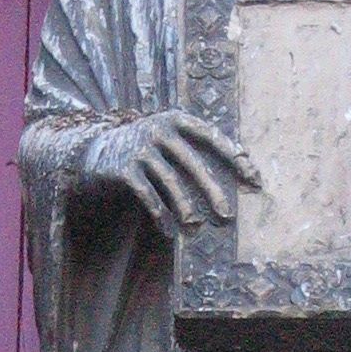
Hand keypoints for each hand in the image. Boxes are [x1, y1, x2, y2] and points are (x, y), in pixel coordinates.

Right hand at [81, 112, 261, 240]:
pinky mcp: (124, 168)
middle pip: (193, 163)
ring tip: (196, 227)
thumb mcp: (170, 137)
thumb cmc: (148, 148)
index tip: (253, 178)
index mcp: (177, 119)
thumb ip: (197, 147)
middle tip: (227, 216)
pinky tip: (168, 232)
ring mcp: (140, 148)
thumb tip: (245, 166)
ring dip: (185, 208)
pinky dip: (160, 215)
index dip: (234, 157)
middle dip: (212, 191)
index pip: (211, 136)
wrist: (97, 149)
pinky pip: (148, 195)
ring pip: (170, 182)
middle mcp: (159, 130)